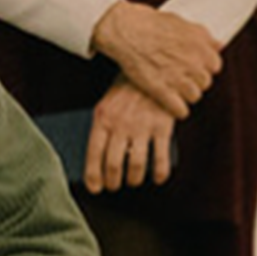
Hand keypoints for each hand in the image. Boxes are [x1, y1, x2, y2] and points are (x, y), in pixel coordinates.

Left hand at [82, 80, 179, 194]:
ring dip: (133, 180)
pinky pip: (160, 158)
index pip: (93, 153)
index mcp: (103, 117)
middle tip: (114, 186)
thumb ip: (104, 126)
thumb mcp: (109, 102)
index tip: (95, 188)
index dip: (93, 175)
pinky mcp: (162, 127)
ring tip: (132, 182)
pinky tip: (157, 178)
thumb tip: (100, 157)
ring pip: (135, 166)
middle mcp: (121, 124)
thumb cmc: (129, 87)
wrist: (156, 67)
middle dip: (112, 181)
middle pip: (113, 164)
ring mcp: (142, 126)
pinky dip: (159, 173)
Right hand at [91, 0, 219, 117]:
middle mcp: (192, 62)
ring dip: (187, 95)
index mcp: (200, 46)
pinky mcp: (160, 89)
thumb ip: (203, 36)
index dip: (203, 66)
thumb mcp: (182, 22)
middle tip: (182, 78)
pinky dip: (178, 110)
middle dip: (195, 81)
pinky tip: (173, 106)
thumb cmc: (149, 23)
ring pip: (195, 96)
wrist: (124, 29)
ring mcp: (176, 77)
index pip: (215, 66)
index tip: (194, 67)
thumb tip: (218, 45)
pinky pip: (180, 109)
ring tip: (176, 91)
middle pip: (205, 82)